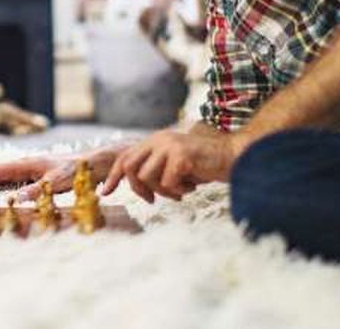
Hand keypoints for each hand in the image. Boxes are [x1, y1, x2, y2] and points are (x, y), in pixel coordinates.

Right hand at [0, 142, 130, 200]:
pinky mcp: (37, 177)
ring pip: (3, 177)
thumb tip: (17, 199)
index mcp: (26, 163)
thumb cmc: (78, 171)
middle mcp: (26, 165)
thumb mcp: (58, 182)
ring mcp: (31, 171)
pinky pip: (13, 183)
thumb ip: (37, 190)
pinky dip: (1, 189)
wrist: (96, 164)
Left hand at [100, 128, 240, 202]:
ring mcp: (169, 146)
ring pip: (147, 178)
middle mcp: (159, 139)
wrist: (233, 157)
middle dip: (138, 189)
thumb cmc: (203, 165)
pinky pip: (167, 183)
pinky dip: (178, 191)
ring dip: (163, 192)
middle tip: (152, 200)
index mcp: (155, 140)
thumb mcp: (173, 164)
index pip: (125, 157)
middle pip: (129, 167)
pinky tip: (191, 187)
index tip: (106, 193)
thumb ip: (155, 168)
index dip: (114, 176)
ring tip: (180, 191)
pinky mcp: (181, 156)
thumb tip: (134, 185)